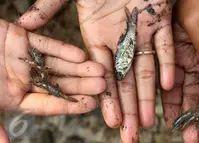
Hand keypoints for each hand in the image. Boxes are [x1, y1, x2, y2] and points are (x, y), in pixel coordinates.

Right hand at [0, 20, 105, 142]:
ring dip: (79, 68)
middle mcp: (25, 79)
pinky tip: (80, 55)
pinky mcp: (22, 39)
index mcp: (16, 98)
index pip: (48, 104)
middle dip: (81, 85)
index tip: (90, 105)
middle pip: (59, 84)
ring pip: (58, 64)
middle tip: (103, 86)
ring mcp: (25, 59)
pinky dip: (62, 50)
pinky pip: (46, 45)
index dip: (69, 105)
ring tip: (100, 70)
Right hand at [16, 1, 174, 141]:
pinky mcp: (161, 20)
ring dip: (147, 95)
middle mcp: (120, 40)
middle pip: (124, 80)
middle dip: (127, 108)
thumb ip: (49, 7)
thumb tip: (22, 24)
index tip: (108, 121)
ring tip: (147, 122)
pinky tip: (167, 86)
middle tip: (130, 134)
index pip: (101, 75)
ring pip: (145, 69)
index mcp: (97, 36)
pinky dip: (167, 64)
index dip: (105, 98)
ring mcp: (141, 32)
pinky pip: (164, 46)